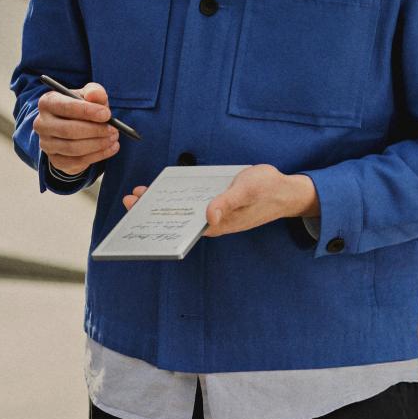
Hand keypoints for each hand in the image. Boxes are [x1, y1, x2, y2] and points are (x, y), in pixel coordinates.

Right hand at [34, 81, 118, 175]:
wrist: (74, 127)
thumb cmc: (82, 108)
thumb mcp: (89, 95)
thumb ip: (94, 92)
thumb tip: (95, 95)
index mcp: (47, 102)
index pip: (65, 107)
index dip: (87, 111)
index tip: (107, 114)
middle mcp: (41, 124)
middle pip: (68, 130)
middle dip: (95, 130)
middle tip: (113, 129)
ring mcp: (46, 144)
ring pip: (74, 148)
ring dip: (98, 144)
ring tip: (113, 138)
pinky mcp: (55, 160)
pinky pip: (77, 162)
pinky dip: (98, 156)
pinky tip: (110, 148)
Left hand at [121, 164, 317, 236]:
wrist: (285, 191)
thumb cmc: (267, 190)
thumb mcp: (247, 190)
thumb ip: (228, 202)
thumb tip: (209, 216)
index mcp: (219, 223)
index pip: (183, 229)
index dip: (161, 224)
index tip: (141, 217)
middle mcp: (214, 222)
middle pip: (179, 220)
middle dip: (155, 211)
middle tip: (131, 200)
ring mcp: (215, 213)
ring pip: (183, 212)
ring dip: (163, 203)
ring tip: (141, 195)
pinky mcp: (216, 204)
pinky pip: (192, 203)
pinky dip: (177, 196)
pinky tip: (163, 189)